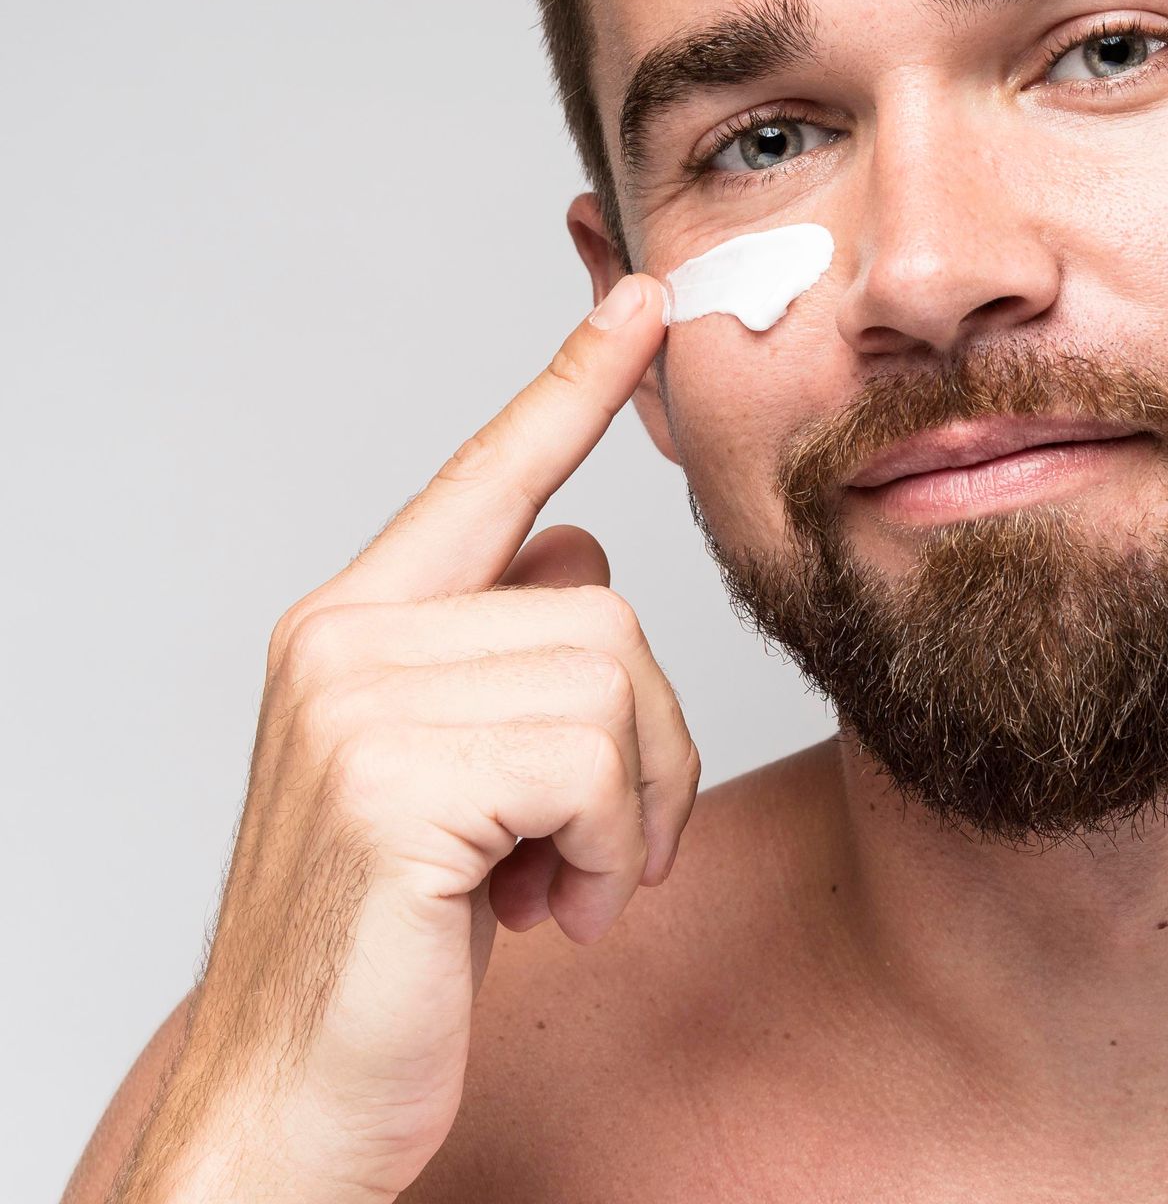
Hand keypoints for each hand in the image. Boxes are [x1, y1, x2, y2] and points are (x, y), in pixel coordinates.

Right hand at [115, 274, 694, 1202]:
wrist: (288, 1105)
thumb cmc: (386, 944)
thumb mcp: (455, 778)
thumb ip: (503, 653)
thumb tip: (582, 548)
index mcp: (355, 623)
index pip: (487, 473)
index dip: (573, 383)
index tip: (640, 299)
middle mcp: (345, 638)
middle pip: (605, 611)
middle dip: (641, 746)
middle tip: (588, 849)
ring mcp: (359, 701)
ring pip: (613, 680)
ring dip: (626, 808)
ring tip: (557, 885)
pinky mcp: (391, 779)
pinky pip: (593, 759)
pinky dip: (605, 847)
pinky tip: (545, 911)